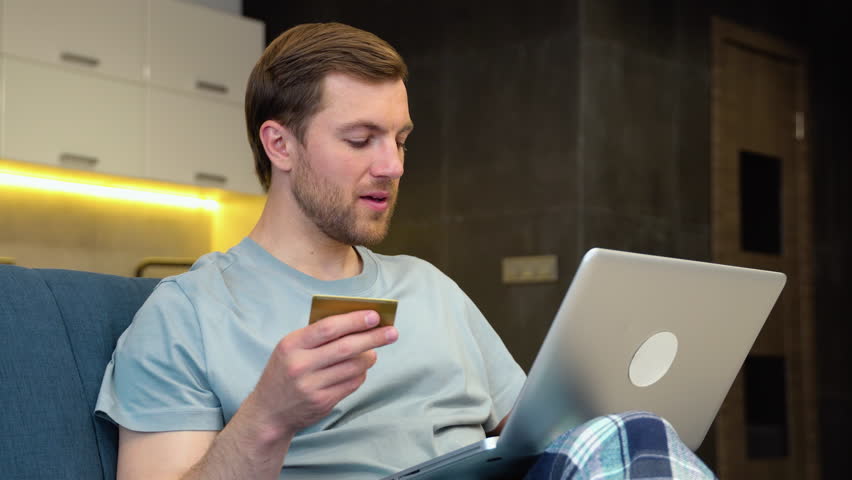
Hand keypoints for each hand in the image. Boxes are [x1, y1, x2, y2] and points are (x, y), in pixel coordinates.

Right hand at [246, 310, 397, 438]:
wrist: (269, 412)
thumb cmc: (285, 371)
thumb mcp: (290, 349)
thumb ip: (317, 335)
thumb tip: (357, 322)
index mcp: (291, 345)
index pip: (328, 328)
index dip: (354, 320)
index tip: (374, 315)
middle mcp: (300, 365)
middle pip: (346, 348)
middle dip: (373, 338)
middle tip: (392, 332)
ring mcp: (311, 386)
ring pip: (353, 367)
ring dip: (369, 357)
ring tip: (374, 352)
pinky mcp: (322, 402)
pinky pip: (352, 383)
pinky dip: (361, 374)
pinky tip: (361, 369)